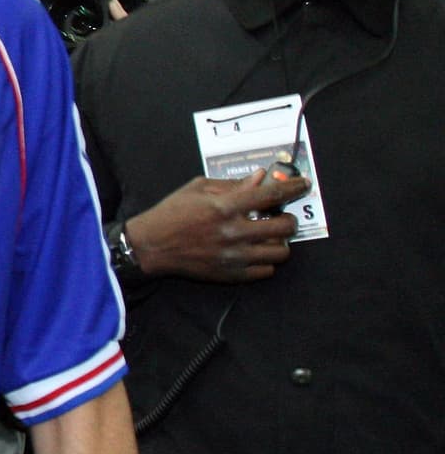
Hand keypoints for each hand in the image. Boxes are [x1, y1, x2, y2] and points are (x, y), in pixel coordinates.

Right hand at [126, 167, 309, 281]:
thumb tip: (260, 178)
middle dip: (289, 219)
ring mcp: (234, 256)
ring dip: (280, 241)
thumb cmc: (172, 213)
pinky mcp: (231, 274)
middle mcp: (233, 232)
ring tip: (269, 236)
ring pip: (280, 252)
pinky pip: (266, 270)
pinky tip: (256, 252)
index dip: (293, 187)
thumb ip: (231, 185)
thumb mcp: (197, 189)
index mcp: (225, 207)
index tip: (303, 184)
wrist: (151, 246)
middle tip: (282, 216)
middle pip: (283, 226)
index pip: (271, 195)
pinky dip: (266, 260)